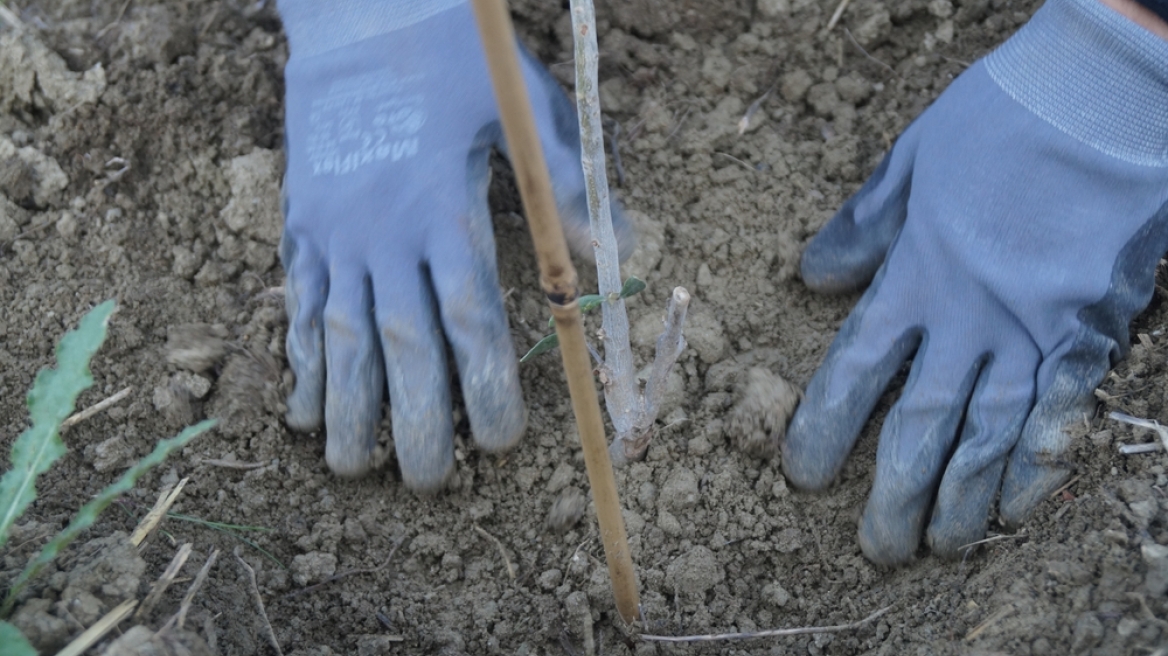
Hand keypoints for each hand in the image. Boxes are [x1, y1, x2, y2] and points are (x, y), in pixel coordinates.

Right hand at [276, 1, 633, 490]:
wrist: (360, 11)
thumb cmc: (454, 57)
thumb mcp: (519, 107)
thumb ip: (563, 184)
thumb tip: (614, 249)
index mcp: (445, 208)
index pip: (469, 320)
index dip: (485, 387)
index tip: (502, 442)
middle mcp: (384, 230)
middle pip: (399, 346)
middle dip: (414, 421)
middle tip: (429, 484)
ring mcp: (334, 229)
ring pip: (337, 334)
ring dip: (344, 408)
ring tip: (353, 469)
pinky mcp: (300, 222)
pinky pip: (296, 299)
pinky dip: (299, 356)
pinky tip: (301, 407)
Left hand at [783, 0, 1167, 563]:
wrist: (1109, 98)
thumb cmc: (1003, 121)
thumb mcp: (911, 162)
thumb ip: (862, 228)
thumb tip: (813, 277)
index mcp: (916, 276)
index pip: (854, 372)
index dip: (824, 430)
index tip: (803, 475)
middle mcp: (969, 319)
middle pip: (920, 427)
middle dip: (893, 495)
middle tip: (876, 548)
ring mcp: (1035, 332)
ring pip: (990, 439)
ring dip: (961, 501)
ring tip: (939, 546)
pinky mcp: (1092, 333)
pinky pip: (1061, 417)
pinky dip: (1037, 469)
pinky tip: (1017, 510)